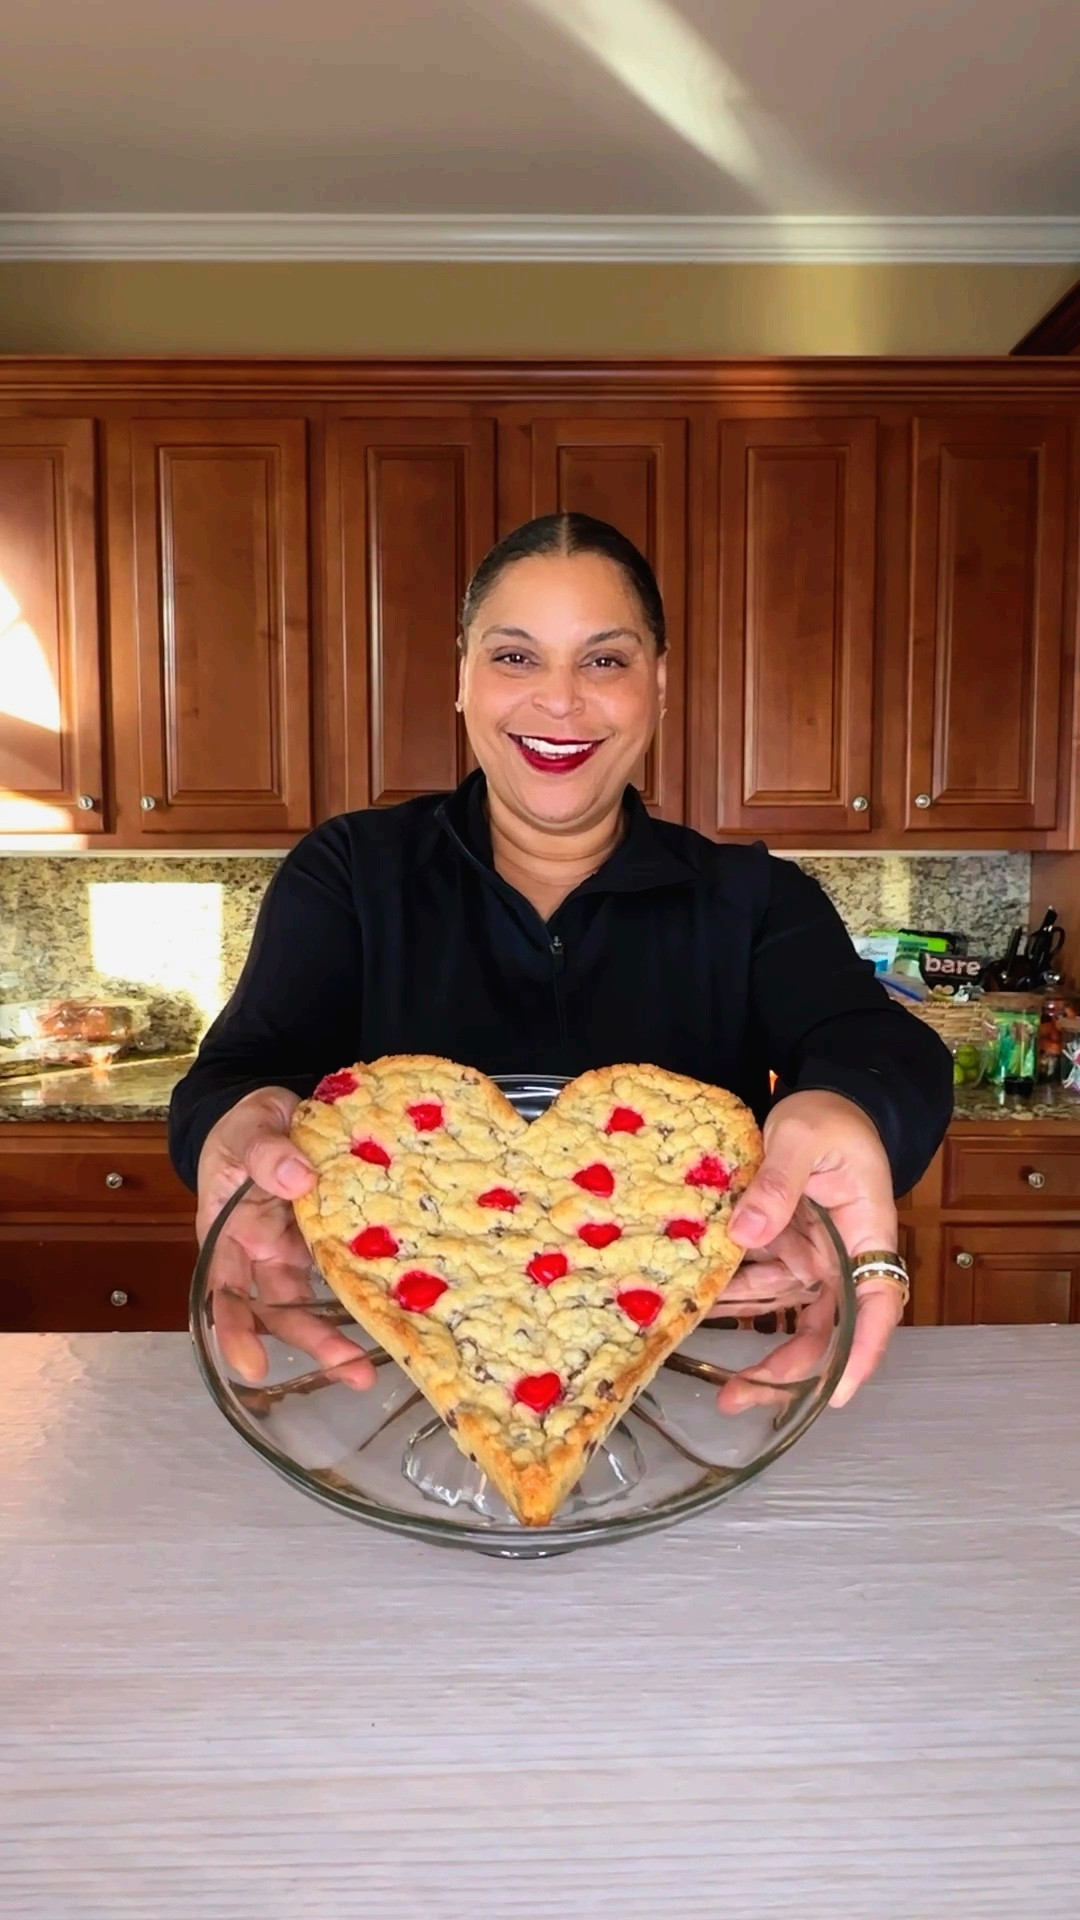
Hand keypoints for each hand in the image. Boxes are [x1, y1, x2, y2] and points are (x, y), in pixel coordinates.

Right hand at [196, 1086, 373, 1389]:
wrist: (277, 1112)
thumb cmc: (248, 1125)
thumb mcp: (248, 1127)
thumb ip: (265, 1151)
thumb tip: (299, 1179)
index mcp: (226, 1233)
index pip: (223, 1290)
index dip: (236, 1330)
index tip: (253, 1366)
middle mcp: (261, 1252)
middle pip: (280, 1308)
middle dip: (312, 1343)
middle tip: (351, 1373)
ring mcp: (297, 1249)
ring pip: (316, 1300)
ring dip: (342, 1333)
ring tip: (373, 1367)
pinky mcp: (331, 1239)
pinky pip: (348, 1269)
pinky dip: (368, 1291)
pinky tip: (399, 1312)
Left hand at [724, 1090, 902, 1410]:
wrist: (825, 1099)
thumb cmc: (829, 1116)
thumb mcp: (802, 1137)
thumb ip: (778, 1182)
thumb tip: (746, 1233)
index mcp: (867, 1234)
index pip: (878, 1304)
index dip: (862, 1352)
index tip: (839, 1393)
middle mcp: (843, 1258)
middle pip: (826, 1329)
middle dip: (788, 1371)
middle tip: (738, 1396)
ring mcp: (813, 1258)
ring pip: (787, 1318)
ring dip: (755, 1350)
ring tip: (714, 1380)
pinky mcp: (784, 1249)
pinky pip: (760, 1287)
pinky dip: (733, 1304)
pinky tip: (699, 1317)